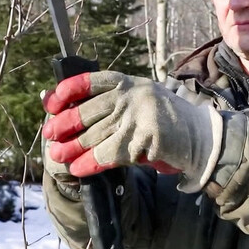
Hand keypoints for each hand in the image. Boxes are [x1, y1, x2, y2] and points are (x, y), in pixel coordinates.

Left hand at [42, 72, 222, 191]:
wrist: (199, 137)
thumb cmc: (164, 121)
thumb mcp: (139, 101)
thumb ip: (110, 103)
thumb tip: (65, 108)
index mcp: (128, 83)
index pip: (92, 81)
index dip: (68, 91)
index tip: (51, 103)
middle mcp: (132, 95)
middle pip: (88, 111)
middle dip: (65, 124)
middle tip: (49, 135)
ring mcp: (139, 116)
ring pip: (95, 134)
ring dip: (72, 147)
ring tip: (58, 155)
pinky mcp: (146, 138)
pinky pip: (110, 153)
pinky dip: (91, 162)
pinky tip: (78, 168)